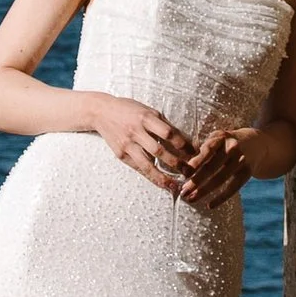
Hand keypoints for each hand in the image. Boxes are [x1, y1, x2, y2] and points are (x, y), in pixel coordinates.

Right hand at [81, 92, 195, 192]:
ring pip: (147, 165)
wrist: (101, 112)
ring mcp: (127, 145)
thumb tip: (185, 140)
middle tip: (189, 172)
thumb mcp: (147, 110)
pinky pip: (138, 168)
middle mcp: (136, 132)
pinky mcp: (120, 154)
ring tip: (175, 186)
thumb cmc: (129, 110)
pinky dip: (149, 176)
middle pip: (159, 151)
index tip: (194, 152)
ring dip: (162, 177)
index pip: (168, 133)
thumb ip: (163, 124)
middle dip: (176, 163)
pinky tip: (160, 182)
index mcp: (145, 118)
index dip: (182, 144)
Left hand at [179, 121, 251, 210]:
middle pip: (212, 167)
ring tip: (191, 199)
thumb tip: (183, 166)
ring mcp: (241, 160)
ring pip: (220, 179)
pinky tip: (209, 205)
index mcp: (221, 137)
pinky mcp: (248, 172)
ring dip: (204, 191)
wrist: (257, 143)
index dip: (195, 163)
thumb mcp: (217, 139)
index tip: (184, 174)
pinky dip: (220, 198)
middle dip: (196, 181)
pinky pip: (233, 188)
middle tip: (183, 192)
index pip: (207, 151)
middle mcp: (232, 147)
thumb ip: (203, 150)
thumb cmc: (228, 143)